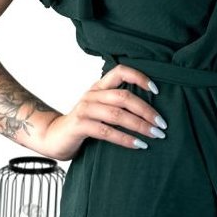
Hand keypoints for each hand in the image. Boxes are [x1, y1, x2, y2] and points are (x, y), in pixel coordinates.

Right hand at [37, 63, 167, 160]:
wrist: (54, 138)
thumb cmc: (83, 125)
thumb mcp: (100, 110)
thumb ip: (117, 106)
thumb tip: (150, 112)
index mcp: (99, 87)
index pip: (120, 71)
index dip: (139, 77)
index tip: (157, 90)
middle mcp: (92, 94)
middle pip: (124, 96)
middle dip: (147, 110)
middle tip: (162, 124)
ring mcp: (85, 109)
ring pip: (118, 114)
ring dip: (140, 126)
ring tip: (155, 135)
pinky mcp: (80, 125)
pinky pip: (107, 131)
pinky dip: (125, 139)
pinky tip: (139, 145)